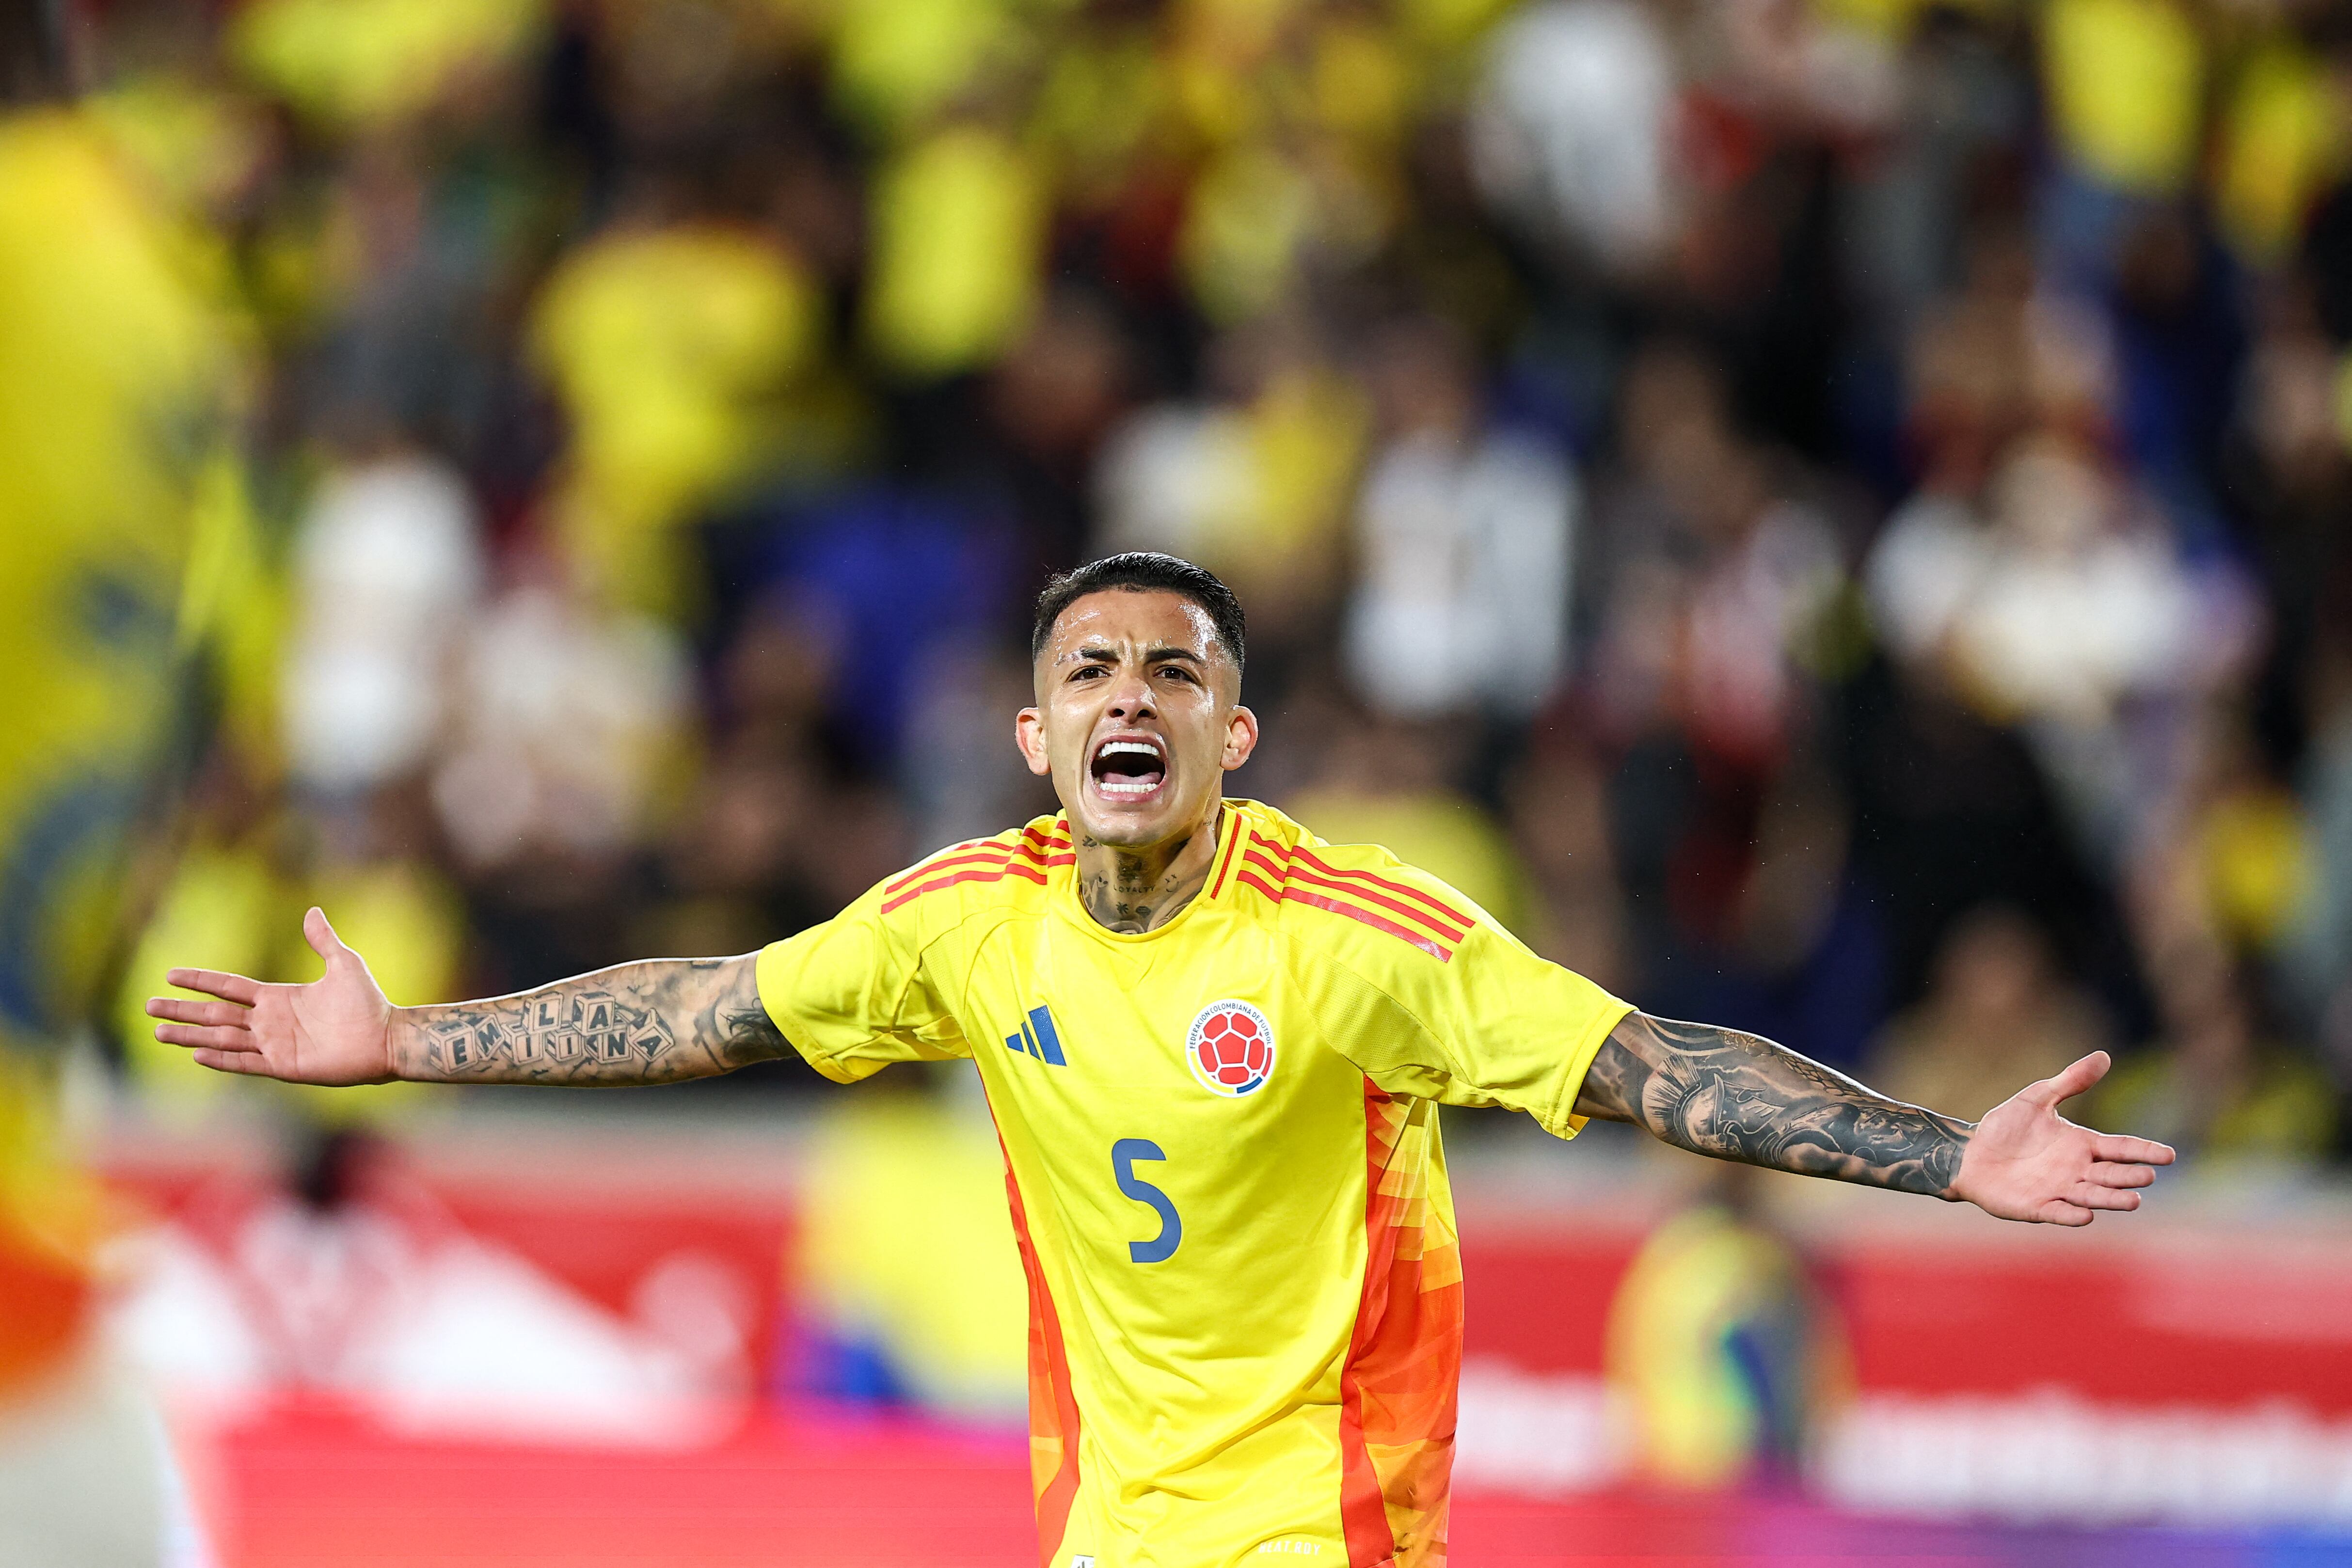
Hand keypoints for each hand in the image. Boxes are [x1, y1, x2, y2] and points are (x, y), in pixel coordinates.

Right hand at [147, 908, 396, 1085]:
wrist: (386, 1037)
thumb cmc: (368, 1002)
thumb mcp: (344, 964)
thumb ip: (323, 940)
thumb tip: (312, 910)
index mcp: (278, 997)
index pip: (228, 987)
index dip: (200, 981)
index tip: (170, 974)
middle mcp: (269, 1022)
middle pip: (215, 1014)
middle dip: (182, 1010)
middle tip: (148, 1006)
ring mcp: (274, 1045)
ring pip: (222, 1039)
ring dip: (190, 1036)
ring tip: (159, 1032)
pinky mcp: (283, 1066)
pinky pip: (245, 1062)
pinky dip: (221, 1059)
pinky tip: (197, 1054)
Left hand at [1950, 1052, 2174, 1224]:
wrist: (1969, 1153)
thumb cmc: (2005, 1127)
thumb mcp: (2037, 1098)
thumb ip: (2070, 1081)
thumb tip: (2103, 1055)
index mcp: (2082, 1145)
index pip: (2121, 1148)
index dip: (2144, 1151)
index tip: (2169, 1155)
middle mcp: (2077, 1171)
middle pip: (2111, 1175)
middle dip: (2130, 1176)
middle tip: (2147, 1176)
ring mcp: (2059, 1190)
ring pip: (2092, 1197)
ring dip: (2111, 1199)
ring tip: (2133, 1200)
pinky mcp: (2037, 1207)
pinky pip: (2058, 1212)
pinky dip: (2072, 1215)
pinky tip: (2086, 1215)